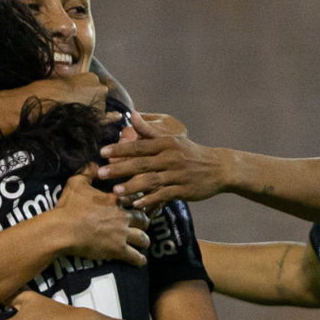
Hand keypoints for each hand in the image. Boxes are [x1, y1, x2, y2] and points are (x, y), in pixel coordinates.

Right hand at [33, 70, 114, 111]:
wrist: (51, 101)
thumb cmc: (55, 90)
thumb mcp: (66, 79)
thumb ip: (77, 83)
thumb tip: (78, 90)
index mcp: (92, 77)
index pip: (93, 87)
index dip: (84, 92)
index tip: (75, 95)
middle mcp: (101, 89)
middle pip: (99, 96)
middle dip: (90, 100)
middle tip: (74, 103)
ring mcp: (101, 103)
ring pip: (99, 108)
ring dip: (92, 110)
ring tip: (74, 110)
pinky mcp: (98, 117)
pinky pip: (109, 117)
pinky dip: (114, 117)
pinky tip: (118, 116)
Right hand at [53, 172, 147, 265]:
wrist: (62, 229)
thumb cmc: (68, 207)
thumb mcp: (75, 183)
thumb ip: (87, 172)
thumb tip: (94, 165)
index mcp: (115, 199)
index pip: (137, 198)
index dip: (139, 202)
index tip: (138, 205)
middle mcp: (122, 216)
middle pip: (144, 219)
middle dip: (144, 223)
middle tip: (141, 226)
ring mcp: (122, 234)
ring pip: (143, 238)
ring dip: (144, 241)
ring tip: (143, 244)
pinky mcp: (118, 250)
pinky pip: (136, 256)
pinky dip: (139, 259)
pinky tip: (141, 261)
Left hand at [99, 116, 231, 210]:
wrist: (218, 168)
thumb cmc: (190, 153)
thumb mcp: (172, 139)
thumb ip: (149, 130)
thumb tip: (133, 115)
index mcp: (166, 144)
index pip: (139, 146)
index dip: (120, 149)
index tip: (102, 153)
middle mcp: (171, 158)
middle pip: (141, 164)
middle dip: (119, 168)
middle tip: (100, 173)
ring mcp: (177, 175)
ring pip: (151, 181)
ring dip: (132, 186)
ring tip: (115, 191)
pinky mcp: (183, 190)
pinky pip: (163, 195)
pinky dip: (149, 200)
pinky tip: (136, 204)